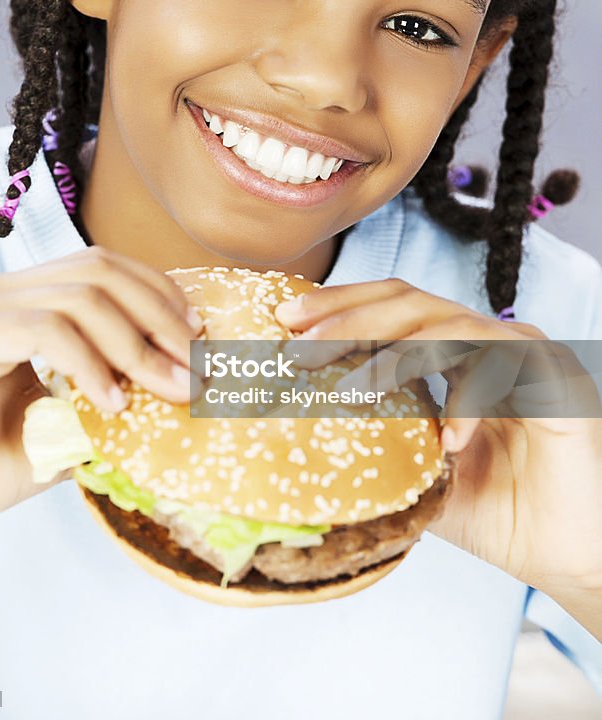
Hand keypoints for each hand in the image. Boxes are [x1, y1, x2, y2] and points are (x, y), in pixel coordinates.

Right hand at [0, 245, 203, 545]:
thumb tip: (177, 380)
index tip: (197, 335)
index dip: (156, 293)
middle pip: (98, 269)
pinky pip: (46, 329)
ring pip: (80, 295)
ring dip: (137, 344)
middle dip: (159, 315)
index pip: (99, 268)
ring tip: (168, 389)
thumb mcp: (64, 426)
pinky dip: (91, 363)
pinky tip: (112, 403)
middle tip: (195, 366)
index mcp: (13, 300)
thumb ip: (108, 393)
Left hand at [275, 279, 601, 598]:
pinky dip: (470, 399)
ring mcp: (524, 354)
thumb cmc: (499, 514)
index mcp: (454, 353)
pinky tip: (448, 440)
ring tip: (351, 388)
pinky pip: (505, 368)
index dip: (339, 307)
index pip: (391, 308)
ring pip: (451, 324)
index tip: (286, 321)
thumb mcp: (417, 477)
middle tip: (299, 338)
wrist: (571, 556)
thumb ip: (374, 451)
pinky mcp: (557, 379)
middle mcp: (487, 342)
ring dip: (395, 352)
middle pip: (411, 302)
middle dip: (349, 316)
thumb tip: (291, 448)